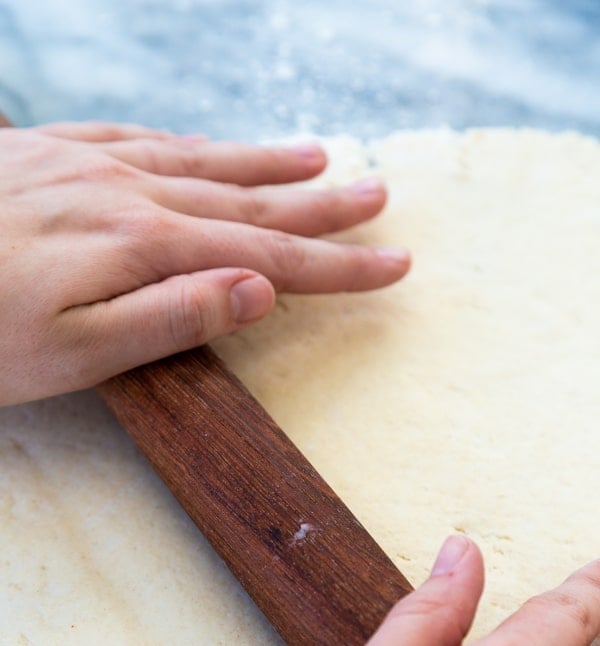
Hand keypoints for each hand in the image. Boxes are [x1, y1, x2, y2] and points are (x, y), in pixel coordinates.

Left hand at [0, 121, 408, 405]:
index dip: (335, 267)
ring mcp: (86, 162)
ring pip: (199, 159)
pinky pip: (137, 137)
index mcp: (142, 245)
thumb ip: (169, 315)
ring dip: (265, 164)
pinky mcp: (47, 152)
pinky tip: (205, 144)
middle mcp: (126, 191)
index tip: (392, 266)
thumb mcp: (73, 352)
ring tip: (318, 159)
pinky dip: (188, 143)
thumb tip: (257, 289)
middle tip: (379, 198)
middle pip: (246, 200)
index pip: (265, 258)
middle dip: (321, 208)